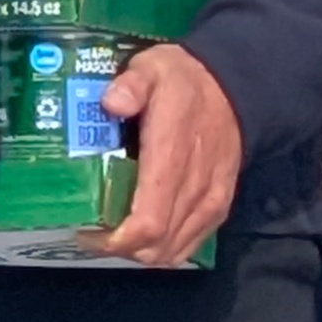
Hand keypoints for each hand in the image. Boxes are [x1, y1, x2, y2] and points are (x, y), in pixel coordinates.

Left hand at [101, 40, 245, 264]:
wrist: (236, 89)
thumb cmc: (183, 83)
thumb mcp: (152, 69)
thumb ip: (132, 84)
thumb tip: (111, 101)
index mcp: (172, 158)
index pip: (147, 221)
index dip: (115, 239)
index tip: (86, 232)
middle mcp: (194, 188)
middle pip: (155, 245)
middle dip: (118, 248)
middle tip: (90, 233)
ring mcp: (210, 201)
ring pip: (172, 251)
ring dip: (138, 251)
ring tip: (112, 233)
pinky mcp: (219, 207)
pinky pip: (189, 245)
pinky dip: (162, 249)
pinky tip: (141, 236)